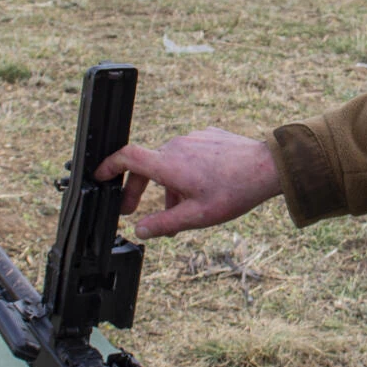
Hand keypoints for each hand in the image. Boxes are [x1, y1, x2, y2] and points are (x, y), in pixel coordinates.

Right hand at [96, 127, 281, 238]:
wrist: (267, 167)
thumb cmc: (234, 191)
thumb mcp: (196, 216)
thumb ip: (164, 224)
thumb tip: (140, 231)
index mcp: (167, 163)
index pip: (126, 157)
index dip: (107, 166)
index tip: (99, 177)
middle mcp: (175, 145)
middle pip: (145, 164)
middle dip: (136, 189)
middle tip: (132, 210)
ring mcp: (192, 138)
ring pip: (169, 162)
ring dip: (166, 185)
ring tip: (178, 211)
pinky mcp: (208, 135)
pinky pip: (188, 154)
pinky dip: (185, 172)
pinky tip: (200, 189)